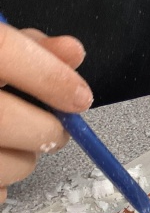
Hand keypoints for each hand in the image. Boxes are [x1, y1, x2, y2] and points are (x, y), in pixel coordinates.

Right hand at [0, 24, 92, 201]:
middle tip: (49, 124)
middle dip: (51, 129)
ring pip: (18, 166)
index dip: (53, 77)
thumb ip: (25, 46)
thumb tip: (72, 52)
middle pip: (31, 127)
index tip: (80, 96)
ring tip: (4, 139)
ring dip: (23, 155)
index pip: (5, 54)